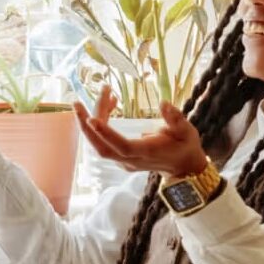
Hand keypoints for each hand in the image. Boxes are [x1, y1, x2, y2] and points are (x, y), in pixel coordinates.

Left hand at [73, 86, 207, 178]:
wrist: (183, 167)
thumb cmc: (185, 146)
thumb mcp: (186, 131)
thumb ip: (176, 119)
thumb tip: (164, 103)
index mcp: (147, 152)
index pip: (123, 146)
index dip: (106, 134)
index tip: (91, 118)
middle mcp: (131, 160)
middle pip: (102, 148)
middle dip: (86, 127)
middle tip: (76, 103)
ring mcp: (124, 161)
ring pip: (100, 145)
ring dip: (91, 123)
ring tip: (101, 96)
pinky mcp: (121, 157)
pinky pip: (105, 142)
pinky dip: (100, 124)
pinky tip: (110, 105)